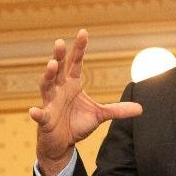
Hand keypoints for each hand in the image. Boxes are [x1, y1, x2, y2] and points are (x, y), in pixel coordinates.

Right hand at [28, 30, 141, 175]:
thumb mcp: (99, 115)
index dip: (79, 48)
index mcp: (72, 84)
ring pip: (46, 86)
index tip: (83, 32)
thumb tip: (141, 108)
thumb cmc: (76, 123)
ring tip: (52, 65)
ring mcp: (50, 103)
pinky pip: (40, 115)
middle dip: (59, 56)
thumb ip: (117, 110)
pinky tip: (34, 111)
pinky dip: (37, 113)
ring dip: (48, 75)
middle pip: (59, 69)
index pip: (76, 62)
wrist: (62, 143)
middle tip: (60, 42)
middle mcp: (59, 89)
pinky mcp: (45, 119)